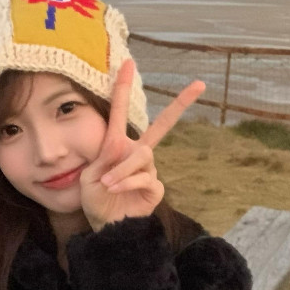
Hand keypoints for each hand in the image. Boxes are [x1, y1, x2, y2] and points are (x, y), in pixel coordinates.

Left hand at [80, 59, 204, 229]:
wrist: (104, 227)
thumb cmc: (95, 200)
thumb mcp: (89, 176)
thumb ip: (104, 158)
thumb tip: (123, 146)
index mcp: (116, 145)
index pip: (120, 112)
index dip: (123, 87)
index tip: (127, 62)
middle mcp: (137, 153)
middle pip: (163, 124)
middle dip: (181, 104)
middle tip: (200, 84)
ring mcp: (149, 169)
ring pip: (143, 155)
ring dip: (123, 168)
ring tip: (108, 183)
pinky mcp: (155, 187)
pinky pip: (145, 177)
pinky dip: (127, 182)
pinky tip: (115, 189)